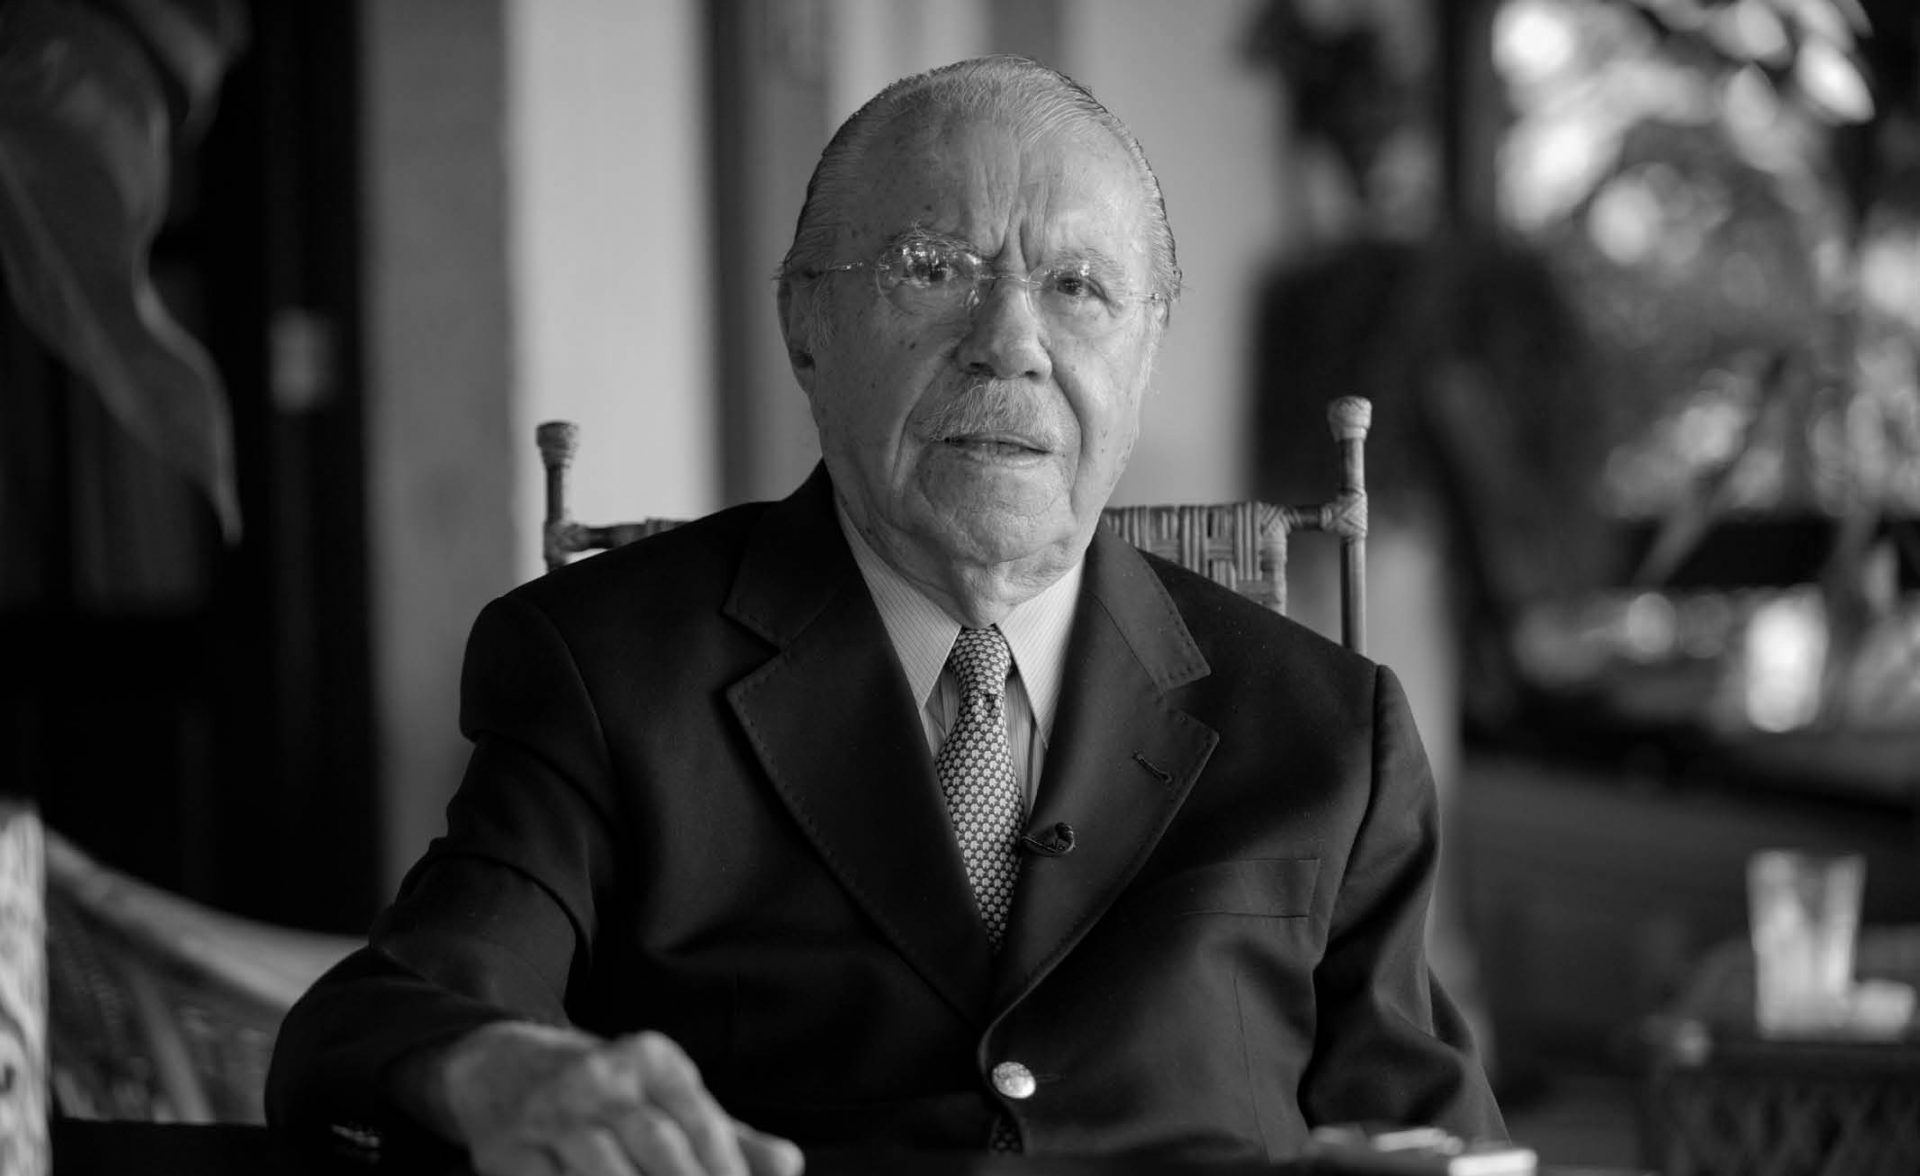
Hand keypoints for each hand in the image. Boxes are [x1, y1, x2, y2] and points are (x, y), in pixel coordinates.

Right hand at [414, 1021, 804, 1175]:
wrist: (504, 1067)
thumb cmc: (611, 1094)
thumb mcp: (669, 1097)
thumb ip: (730, 1137)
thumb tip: (789, 1165)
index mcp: (653, 1060)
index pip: (702, 1124)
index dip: (727, 1173)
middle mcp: (601, 1076)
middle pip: (659, 1151)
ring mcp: (549, 1112)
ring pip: (605, 1175)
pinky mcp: (506, 1150)